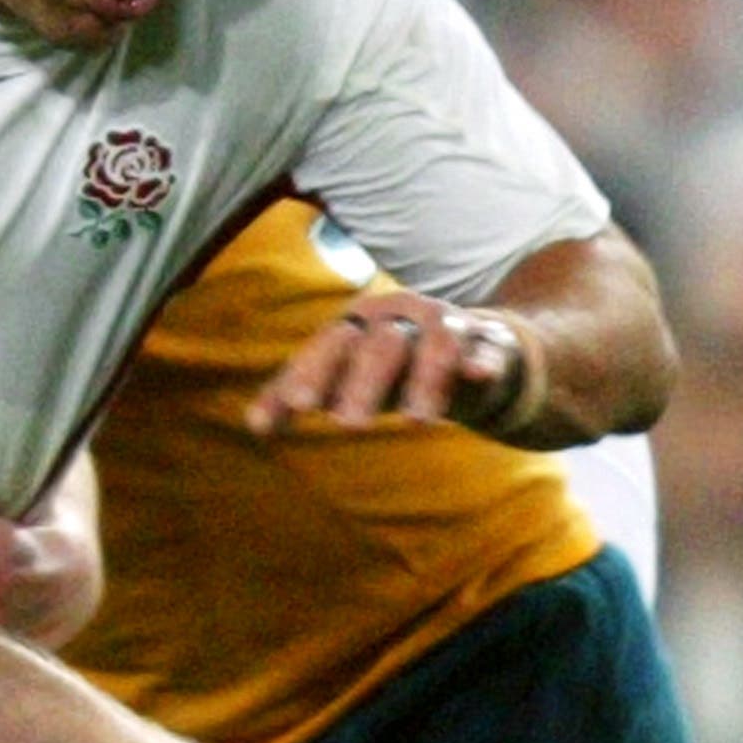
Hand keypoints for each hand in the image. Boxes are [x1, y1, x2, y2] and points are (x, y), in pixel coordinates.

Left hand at [250, 291, 531, 437]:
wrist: (465, 351)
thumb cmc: (386, 368)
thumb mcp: (340, 377)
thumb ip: (293, 396)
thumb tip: (253, 425)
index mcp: (359, 323)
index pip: (330, 345)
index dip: (314, 371)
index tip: (299, 404)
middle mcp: (401, 317)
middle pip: (380, 345)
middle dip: (365, 383)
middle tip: (348, 425)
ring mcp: (447, 326)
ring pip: (436, 347)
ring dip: (425, 382)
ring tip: (414, 423)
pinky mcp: (488, 343)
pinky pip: (489, 348)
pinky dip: (484, 359)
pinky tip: (477, 374)